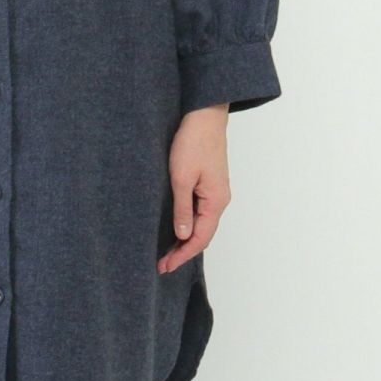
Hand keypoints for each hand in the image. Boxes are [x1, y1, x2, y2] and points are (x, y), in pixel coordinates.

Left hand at [157, 104, 230, 272]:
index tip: (164, 267)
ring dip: (184, 238)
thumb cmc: (193, 142)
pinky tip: (175, 226)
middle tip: (161, 264)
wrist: (204, 114)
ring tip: (165, 251)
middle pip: (202, 234)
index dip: (182, 255)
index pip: (200, 238)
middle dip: (182, 251)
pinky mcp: (208, 182)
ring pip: (201, 223)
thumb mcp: (182, 177)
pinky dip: (187, 223)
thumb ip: (182, 208)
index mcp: (216, 201)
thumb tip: (183, 235)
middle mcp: (219, 199)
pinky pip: (199, 210)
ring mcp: (215, 191)